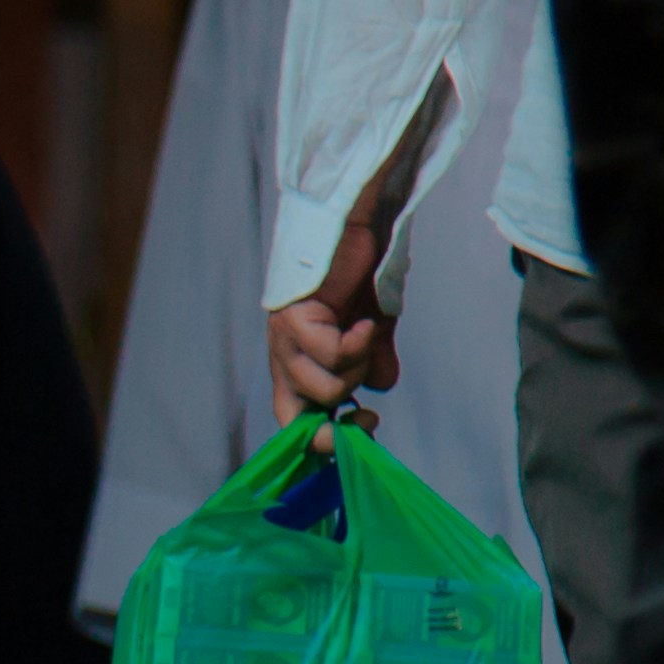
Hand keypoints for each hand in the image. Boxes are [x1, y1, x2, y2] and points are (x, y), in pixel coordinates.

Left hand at [265, 206, 401, 411]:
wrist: (356, 224)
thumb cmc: (359, 271)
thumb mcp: (373, 326)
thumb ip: (373, 358)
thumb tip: (381, 386)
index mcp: (296, 361)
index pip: (292, 419)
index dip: (322, 440)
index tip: (364, 427)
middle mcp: (282, 353)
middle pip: (294, 417)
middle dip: (333, 427)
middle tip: (366, 416)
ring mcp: (283, 337)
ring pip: (321, 388)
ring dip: (355, 371)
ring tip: (364, 337)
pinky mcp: (293, 318)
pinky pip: (331, 354)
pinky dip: (358, 343)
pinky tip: (364, 321)